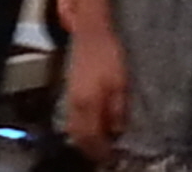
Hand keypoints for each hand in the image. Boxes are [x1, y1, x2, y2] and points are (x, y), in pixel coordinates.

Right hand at [65, 28, 128, 162]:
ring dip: (84, 139)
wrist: (91, 32)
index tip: (112, 158)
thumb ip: (118, 111)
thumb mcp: (121, 84)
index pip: (91, 138)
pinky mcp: (70, 88)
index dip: (101, 151)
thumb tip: (117, 131)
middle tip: (104, 155)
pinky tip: (91, 124)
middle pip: (78, 136)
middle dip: (90, 149)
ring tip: (98, 144)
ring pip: (73, 127)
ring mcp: (70, 96)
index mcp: (87, 105)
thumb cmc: (109, 56)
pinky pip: (72, 116)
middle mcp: (75, 104)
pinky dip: (80, 126)